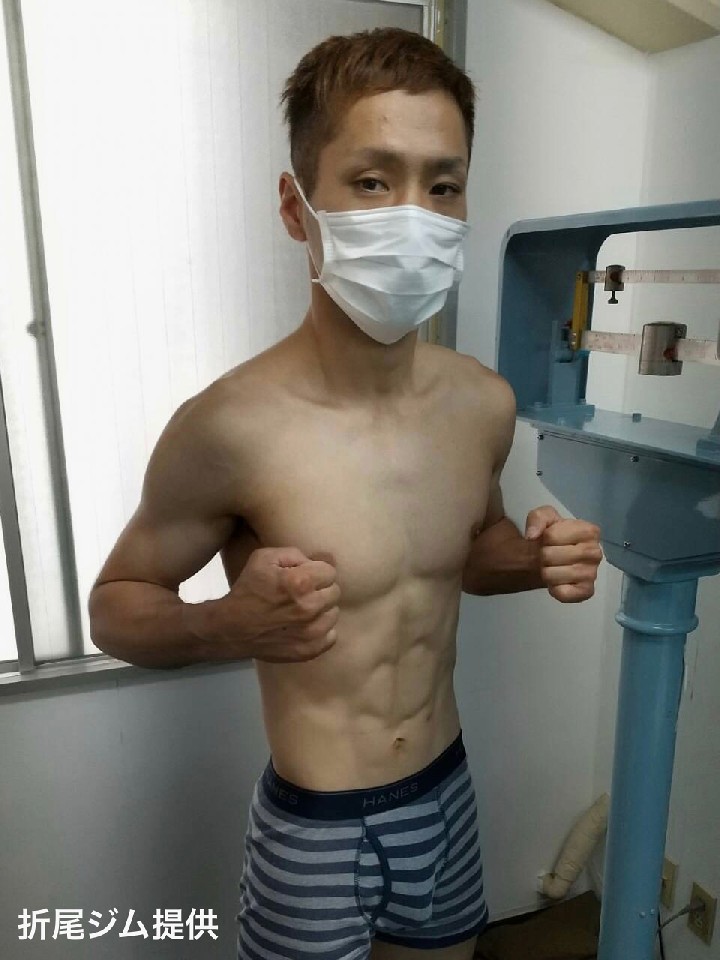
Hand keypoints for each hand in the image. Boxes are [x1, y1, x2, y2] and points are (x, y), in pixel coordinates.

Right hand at [221, 547, 340, 661]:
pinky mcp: (309, 650)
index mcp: (301, 582)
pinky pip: (331, 636)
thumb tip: (316, 561)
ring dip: (322, 610)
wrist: (231, 628)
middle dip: (320, 589)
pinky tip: (305, 626)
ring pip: (333, 613)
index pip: (330, 571)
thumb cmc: (248, 589)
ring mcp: (312, 632)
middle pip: (335, 592)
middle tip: (303, 592)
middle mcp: (310, 607)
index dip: (316, 571)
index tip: (305, 576)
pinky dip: (321, 630)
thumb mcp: (264, 557)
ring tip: (303, 609)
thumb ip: (294, 554)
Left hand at [525, 506, 602, 602]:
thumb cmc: (553, 535)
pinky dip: (554, 589)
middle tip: (549, 556)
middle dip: (543, 556)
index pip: (551, 536)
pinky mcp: (587, 591)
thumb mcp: (544, 517)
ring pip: (553, 575)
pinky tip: (559, 582)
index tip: (550, 539)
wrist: (554, 556)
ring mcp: (592, 573)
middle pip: (550, 556)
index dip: (545, 538)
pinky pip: (563, 593)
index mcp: (589, 531)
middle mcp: (595, 552)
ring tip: (553, 567)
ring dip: (546, 572)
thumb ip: (537, 518)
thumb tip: (531, 536)